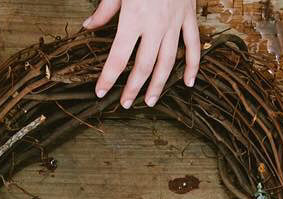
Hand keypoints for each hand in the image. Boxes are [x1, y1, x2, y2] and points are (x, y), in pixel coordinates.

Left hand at [84, 0, 199, 108]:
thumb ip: (105, 9)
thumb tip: (88, 26)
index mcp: (134, 18)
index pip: (119, 57)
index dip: (109, 77)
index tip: (100, 92)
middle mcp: (155, 25)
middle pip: (144, 66)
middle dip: (133, 87)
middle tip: (124, 104)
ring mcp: (175, 23)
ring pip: (168, 62)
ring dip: (159, 85)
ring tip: (150, 101)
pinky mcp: (189, 17)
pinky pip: (193, 46)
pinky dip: (192, 66)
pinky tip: (189, 83)